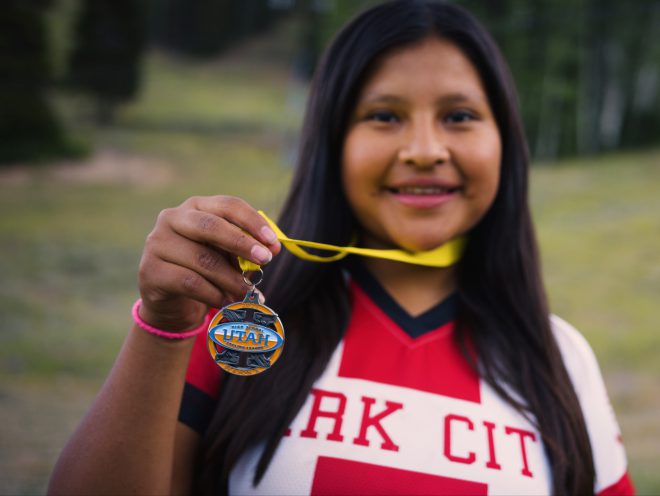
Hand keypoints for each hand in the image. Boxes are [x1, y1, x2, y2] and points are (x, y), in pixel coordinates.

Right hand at [137, 196, 280, 331]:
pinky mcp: (150, 270)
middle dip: (242, 243)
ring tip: (249, 294)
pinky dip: (214, 294)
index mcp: (197, 206)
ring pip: (203, 259)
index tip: (273, 242)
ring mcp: (158, 243)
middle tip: (265, 260)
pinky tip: (227, 302)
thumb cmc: (206, 271)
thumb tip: (273, 249)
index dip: (253, 222)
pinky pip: (189, 282)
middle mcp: (173, 218)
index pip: (228, 205)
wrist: (172, 302)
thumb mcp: (228, 256)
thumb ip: (247, 250)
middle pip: (211, 226)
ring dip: (232, 279)